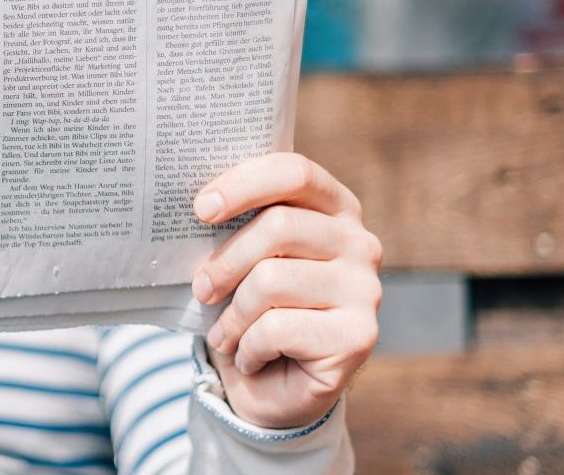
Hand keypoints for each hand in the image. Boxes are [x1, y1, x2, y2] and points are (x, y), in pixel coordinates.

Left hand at [189, 152, 380, 429]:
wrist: (277, 390)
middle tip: (201, 289)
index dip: (244, 184)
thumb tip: (197, 206)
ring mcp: (366, 290)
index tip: (201, 209)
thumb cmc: (255, 311)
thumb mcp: (243, 260)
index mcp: (335, 209)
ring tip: (224, 334)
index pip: (294, 173)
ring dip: (233, 315)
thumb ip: (236, 226)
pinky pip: (277, 327)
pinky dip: (248, 347)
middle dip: (226, 261)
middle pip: (279, 226)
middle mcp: (360, 243)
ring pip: (271, 279)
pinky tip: (249, 358)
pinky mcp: (359, 336)